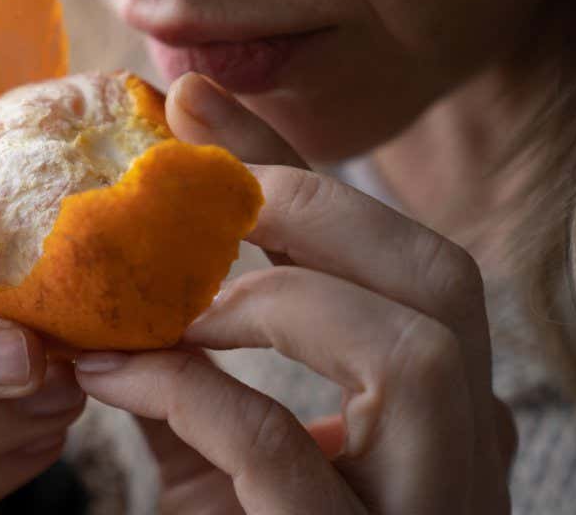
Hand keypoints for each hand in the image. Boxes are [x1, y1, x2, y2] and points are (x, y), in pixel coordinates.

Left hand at [74, 73, 516, 513]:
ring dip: (277, 299)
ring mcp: (425, 511)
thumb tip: (120, 266)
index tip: (195, 101)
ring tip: (180, 300)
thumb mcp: (214, 451)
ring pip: (419, 351)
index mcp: (429, 411)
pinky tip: (116, 373)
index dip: (295, 166)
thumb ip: (188, 363)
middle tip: (204, 189)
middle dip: (317, 207)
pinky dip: (194, 390)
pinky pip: (283, 450)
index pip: (388, 254)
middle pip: (445, 278)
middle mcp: (459, 455)